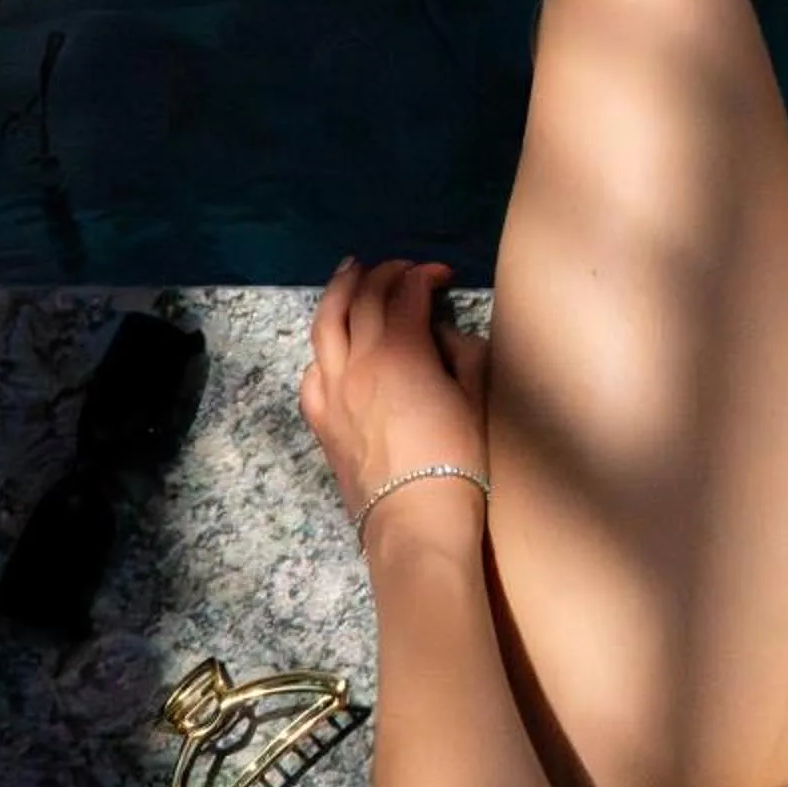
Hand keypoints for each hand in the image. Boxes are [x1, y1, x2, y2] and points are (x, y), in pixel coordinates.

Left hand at [301, 259, 489, 546]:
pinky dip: (323, 350)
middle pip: (362, 299)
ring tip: (349, 273)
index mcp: (401, 350)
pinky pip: (312, 373)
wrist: (416, 518)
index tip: (442, 274)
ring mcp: (333, 390)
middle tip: (399, 268)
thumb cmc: (458, 458)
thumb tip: (441, 334)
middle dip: (382, 274)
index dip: (424, 274)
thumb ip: (461, 353)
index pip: (407, 292)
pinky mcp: (322, 420)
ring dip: (338, 292)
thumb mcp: (476, 396)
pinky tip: (332, 348)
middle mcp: (359, 360)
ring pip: (325, 325)